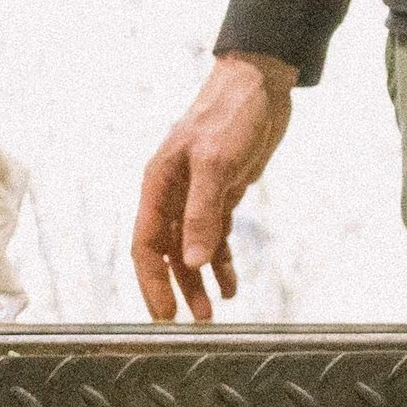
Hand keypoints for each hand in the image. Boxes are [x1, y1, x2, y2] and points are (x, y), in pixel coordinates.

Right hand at [131, 51, 296, 320]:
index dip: (152, 281)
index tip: (165, 314)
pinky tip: (231, 284)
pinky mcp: (222, 192)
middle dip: (176, 288)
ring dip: (199, 281)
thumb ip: (201, 214)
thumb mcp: (215, 163)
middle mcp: (172, 191)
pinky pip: (214, 236)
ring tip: (213, 312)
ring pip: (190, 248)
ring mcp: (197, 193)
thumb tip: (190, 263)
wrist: (261, 83)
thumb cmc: (229, 115)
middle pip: (165, 251)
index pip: (146, 243)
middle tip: (190, 323)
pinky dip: (221, 262)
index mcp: (158, 183)